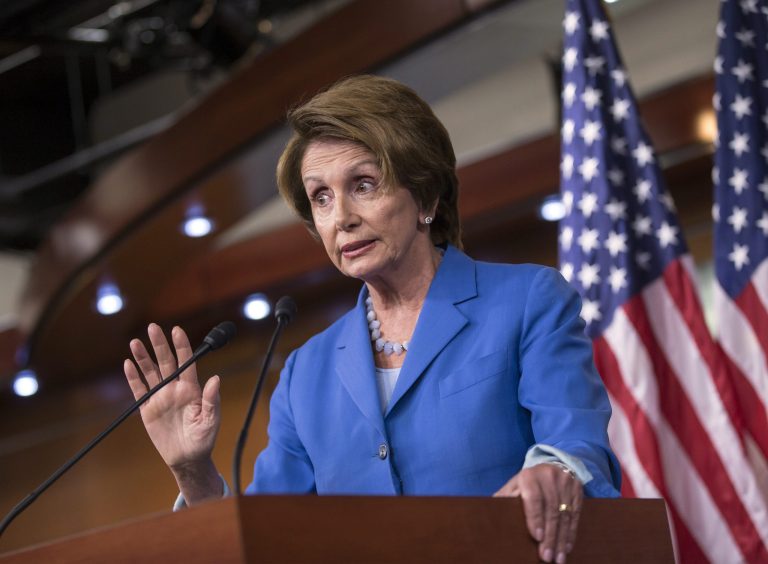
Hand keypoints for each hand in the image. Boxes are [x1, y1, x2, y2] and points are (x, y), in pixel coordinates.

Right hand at [124, 324, 222, 501]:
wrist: (188, 458)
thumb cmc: (203, 439)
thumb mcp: (211, 420)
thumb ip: (212, 400)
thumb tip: (216, 379)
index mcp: (191, 389)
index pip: (186, 362)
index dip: (181, 345)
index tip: (176, 330)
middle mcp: (175, 389)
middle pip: (166, 362)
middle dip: (159, 344)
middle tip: (153, 327)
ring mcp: (160, 398)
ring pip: (150, 373)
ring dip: (143, 358)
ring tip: (135, 342)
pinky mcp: (148, 409)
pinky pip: (139, 390)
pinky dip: (133, 378)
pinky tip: (128, 364)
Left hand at [494, 463, 582, 562]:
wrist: (550, 466)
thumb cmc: (527, 483)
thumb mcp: (513, 486)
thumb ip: (504, 498)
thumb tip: (490, 513)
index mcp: (529, 476)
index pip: (534, 499)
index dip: (535, 518)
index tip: (537, 537)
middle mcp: (549, 476)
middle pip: (551, 510)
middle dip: (550, 536)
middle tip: (547, 556)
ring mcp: (565, 482)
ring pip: (565, 514)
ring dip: (561, 538)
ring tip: (558, 557)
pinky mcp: (577, 489)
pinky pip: (575, 514)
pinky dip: (571, 532)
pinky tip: (566, 546)